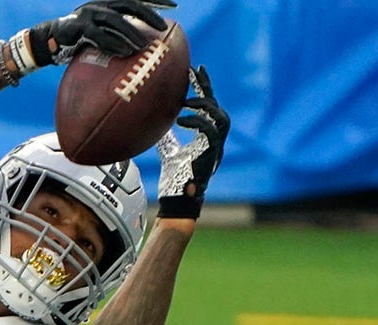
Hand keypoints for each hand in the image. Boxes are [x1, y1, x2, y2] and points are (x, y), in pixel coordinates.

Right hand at [18, 0, 175, 69]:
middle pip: (129, 4)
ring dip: (132, 32)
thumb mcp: (100, 33)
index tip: (174, 6)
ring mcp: (88, 14)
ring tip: (143, 45)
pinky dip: (114, 44)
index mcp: (107, 3)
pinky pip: (99, 36)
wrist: (50, 40)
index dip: (155, 0)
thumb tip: (141, 47)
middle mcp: (99, 4)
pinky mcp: (79, 27)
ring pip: (115, 19)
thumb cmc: (78, 39)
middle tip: (163, 26)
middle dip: (148, 13)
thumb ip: (117, 34)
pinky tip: (126, 52)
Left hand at [156, 66, 230, 218]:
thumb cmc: (175, 180)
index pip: (207, 107)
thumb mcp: (169, 153)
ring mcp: (215, 148)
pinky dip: (197, 122)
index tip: (194, 70)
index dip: (203, 87)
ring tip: (186, 101)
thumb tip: (155, 125)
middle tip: (193, 74)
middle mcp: (214, 140)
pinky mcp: (211, 155)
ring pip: (222, 119)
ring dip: (205, 106)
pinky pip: (211, 132)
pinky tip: (179, 120)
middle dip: (207, 89)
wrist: (178, 202)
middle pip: (217, 108)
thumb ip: (167, 138)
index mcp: (206, 137)